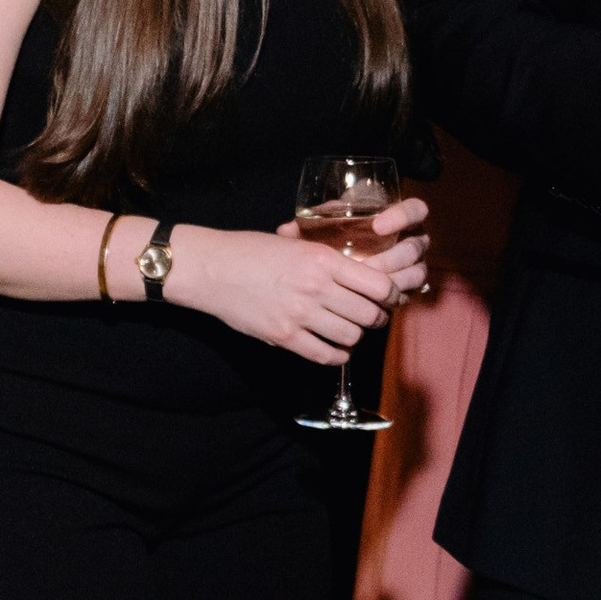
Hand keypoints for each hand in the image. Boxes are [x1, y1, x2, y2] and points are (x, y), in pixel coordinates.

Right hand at [169, 197, 427, 362]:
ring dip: (356, 337)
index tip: (387, 296)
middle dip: (377, 318)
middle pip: (369, 314)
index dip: (390, 294)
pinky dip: (337, 356)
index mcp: (323, 260)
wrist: (210, 269)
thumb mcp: (295, 243)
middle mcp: (316, 288)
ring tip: (351, 332)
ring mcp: (299, 315)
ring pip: (351, 336)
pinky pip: (324, 355)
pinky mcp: (283, 336)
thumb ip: (326, 259)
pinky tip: (336, 350)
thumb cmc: (250, 251)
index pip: (378, 284)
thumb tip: (354, 276)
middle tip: (373, 317)